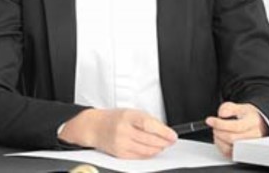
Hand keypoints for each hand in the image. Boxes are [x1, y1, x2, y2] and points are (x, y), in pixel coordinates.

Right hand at [59, 108, 176, 158]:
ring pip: (146, 150)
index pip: (148, 124)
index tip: (172, 135)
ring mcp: (121, 143)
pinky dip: (149, 154)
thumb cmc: (114, 118)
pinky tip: (153, 150)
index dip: (163, 131)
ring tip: (163, 145)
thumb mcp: (130, 112)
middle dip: (164, 142)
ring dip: (158, 149)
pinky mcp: (120, 154)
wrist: (95, 127)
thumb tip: (164, 130)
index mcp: (127, 116)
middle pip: (149, 139)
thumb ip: (146, 120)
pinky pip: (140, 156)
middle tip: (170, 141)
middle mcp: (123, 130)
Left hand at [205, 102, 267, 157]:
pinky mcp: (241, 153)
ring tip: (218, 131)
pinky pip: (228, 153)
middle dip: (218, 130)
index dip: (220, 123)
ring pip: (229, 148)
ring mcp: (248, 146)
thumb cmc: (249, 117)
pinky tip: (220, 138)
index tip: (209, 120)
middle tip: (214, 125)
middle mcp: (253, 136)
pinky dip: (219, 145)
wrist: (258, 125)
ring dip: (218, 139)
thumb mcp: (240, 107)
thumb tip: (222, 114)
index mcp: (253, 122)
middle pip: (231, 138)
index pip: (236, 126)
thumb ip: (229, 108)